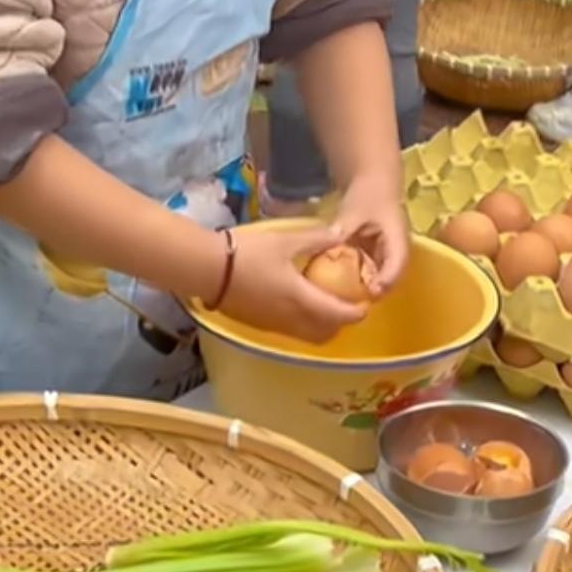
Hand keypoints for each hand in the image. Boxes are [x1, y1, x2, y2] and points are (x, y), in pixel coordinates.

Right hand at [220, 222, 368, 343]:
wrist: (206, 269)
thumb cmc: (248, 253)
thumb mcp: (286, 240)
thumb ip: (316, 239)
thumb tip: (340, 236)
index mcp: (301, 300)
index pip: (338, 315)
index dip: (356, 313)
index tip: (365, 304)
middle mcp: (290, 319)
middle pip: (325, 333)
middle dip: (339, 323)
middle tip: (345, 304)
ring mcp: (272, 326)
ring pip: (306, 335)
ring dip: (320, 325)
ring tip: (322, 302)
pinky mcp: (258, 325)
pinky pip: (289, 331)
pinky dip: (301, 322)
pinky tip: (295, 301)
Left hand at [333, 171, 409, 290]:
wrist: (373, 183)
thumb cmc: (368, 194)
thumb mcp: (354, 209)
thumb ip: (344, 227)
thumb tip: (331, 242)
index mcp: (398, 238)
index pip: (398, 262)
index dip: (387, 279)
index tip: (373, 292)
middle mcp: (397, 251)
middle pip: (392, 278)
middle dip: (375, 291)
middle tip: (355, 304)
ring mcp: (387, 256)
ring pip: (380, 278)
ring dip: (365, 289)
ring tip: (345, 300)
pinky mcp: (377, 257)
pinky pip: (369, 273)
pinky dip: (357, 280)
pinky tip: (339, 287)